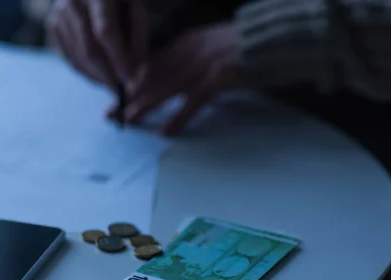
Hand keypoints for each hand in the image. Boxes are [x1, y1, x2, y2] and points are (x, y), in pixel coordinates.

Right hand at [46, 0, 148, 89]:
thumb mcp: (136, 8)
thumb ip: (138, 37)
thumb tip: (133, 74)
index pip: (106, 31)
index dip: (118, 59)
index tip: (129, 80)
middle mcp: (72, 2)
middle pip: (89, 49)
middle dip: (107, 75)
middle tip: (122, 92)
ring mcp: (58, 15)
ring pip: (78, 58)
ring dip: (98, 77)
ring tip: (114, 84)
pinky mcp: (52, 27)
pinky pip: (70, 59)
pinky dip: (86, 72)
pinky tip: (101, 75)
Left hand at [113, 22, 244, 134]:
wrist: (279, 37)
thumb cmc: (248, 48)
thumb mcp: (211, 48)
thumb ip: (189, 60)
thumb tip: (167, 79)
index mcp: (187, 42)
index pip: (151, 64)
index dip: (131, 82)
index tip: (116, 96)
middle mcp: (190, 50)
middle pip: (153, 76)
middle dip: (130, 96)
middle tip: (111, 113)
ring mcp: (205, 63)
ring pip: (166, 87)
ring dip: (145, 105)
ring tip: (128, 120)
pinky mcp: (220, 77)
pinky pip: (193, 101)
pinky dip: (178, 117)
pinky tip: (165, 131)